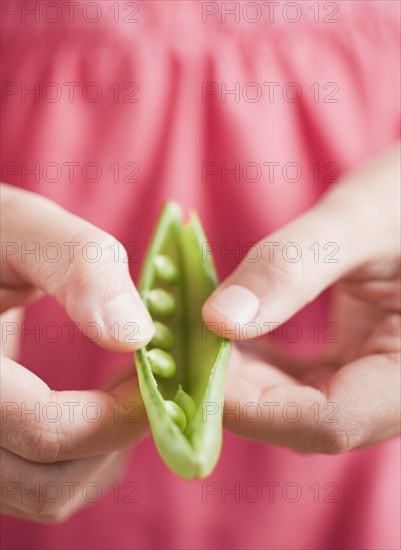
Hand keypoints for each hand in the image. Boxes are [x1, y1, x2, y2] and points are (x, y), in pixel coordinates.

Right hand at [0, 185, 153, 521]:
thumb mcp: (25, 229)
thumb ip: (79, 267)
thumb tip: (137, 335)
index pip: (44, 429)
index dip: (118, 414)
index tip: (157, 376)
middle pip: (48, 482)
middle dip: (113, 438)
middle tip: (145, 384)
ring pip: (46, 494)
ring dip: (101, 454)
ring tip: (124, 393)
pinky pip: (38, 486)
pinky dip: (81, 460)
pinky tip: (98, 408)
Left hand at [203, 142, 399, 452]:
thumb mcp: (360, 220)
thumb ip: (292, 267)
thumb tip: (216, 318)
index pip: (329, 422)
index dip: (252, 406)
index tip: (192, 365)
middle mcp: (397, 389)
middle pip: (303, 417)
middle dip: (236, 389)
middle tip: (180, 346)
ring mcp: (376, 377)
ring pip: (296, 402)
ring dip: (242, 377)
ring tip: (196, 337)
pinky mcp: (356, 358)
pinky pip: (301, 378)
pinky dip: (260, 362)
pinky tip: (228, 333)